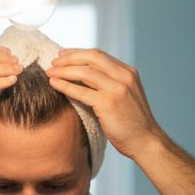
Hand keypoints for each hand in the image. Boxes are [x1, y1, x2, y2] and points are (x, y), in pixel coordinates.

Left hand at [47, 49, 164, 159]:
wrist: (145, 141)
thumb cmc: (132, 122)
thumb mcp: (124, 96)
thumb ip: (109, 84)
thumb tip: (84, 77)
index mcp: (128, 72)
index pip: (99, 55)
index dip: (78, 53)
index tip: (63, 55)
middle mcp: (124, 76)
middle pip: (91, 58)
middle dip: (69, 57)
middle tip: (53, 61)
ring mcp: (117, 89)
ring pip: (85, 72)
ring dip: (64, 70)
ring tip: (50, 72)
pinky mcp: (108, 103)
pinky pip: (81, 92)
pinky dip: (65, 86)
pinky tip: (54, 84)